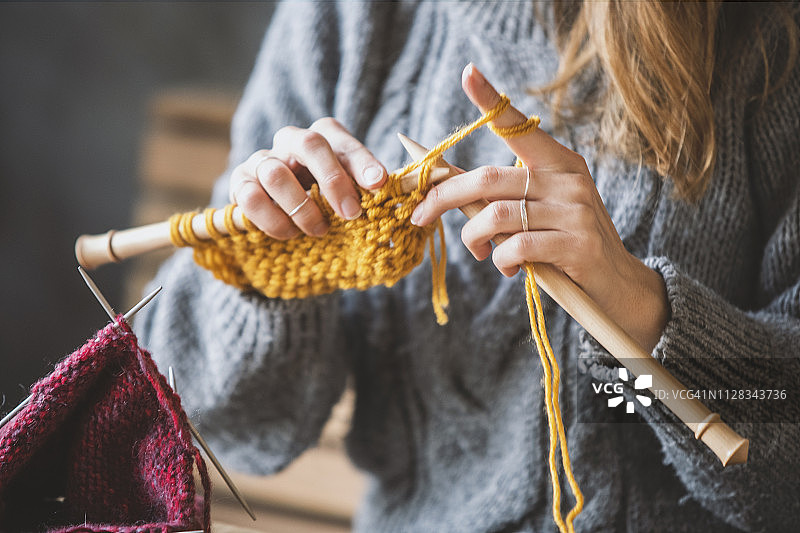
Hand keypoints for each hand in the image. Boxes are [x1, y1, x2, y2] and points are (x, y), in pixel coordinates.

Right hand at [229, 118, 386, 238]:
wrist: (286, 214)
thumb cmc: (328, 199)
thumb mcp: (352, 191)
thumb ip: (369, 189)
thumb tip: (391, 196)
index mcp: (324, 136)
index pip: (342, 140)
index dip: (362, 161)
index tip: (379, 184)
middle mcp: (291, 140)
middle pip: (310, 144)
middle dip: (334, 181)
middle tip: (351, 214)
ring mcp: (262, 160)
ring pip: (276, 173)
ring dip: (301, 208)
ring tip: (319, 230)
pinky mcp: (240, 183)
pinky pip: (250, 198)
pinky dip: (272, 220)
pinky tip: (290, 233)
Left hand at [410, 64, 668, 351]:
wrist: (617, 284)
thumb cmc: (565, 244)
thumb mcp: (538, 211)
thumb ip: (502, 197)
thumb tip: (446, 187)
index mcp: (558, 161)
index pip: (519, 125)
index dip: (491, 100)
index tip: (467, 72)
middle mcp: (568, 179)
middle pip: (489, 178)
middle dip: (444, 197)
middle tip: (419, 216)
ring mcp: (575, 210)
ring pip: (497, 215)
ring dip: (473, 238)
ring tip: (478, 251)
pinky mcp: (577, 244)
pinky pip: (517, 247)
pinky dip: (500, 260)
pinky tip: (506, 267)